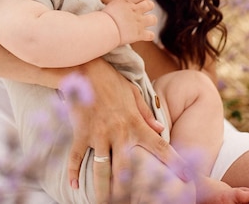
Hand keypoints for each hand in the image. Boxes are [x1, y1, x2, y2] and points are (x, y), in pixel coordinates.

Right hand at [65, 59, 188, 202]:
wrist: (85, 68)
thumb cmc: (111, 80)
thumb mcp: (133, 93)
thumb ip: (147, 114)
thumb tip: (162, 131)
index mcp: (134, 123)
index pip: (159, 146)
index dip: (173, 162)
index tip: (186, 178)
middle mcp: (118, 133)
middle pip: (126, 169)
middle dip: (130, 190)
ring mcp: (98, 134)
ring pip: (101, 169)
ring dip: (103, 189)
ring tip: (105, 203)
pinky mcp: (80, 132)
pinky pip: (75, 156)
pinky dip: (73, 171)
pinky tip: (74, 185)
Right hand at [102, 0, 155, 44]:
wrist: (104, 28)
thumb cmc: (102, 17)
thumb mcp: (110, 6)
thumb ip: (118, 4)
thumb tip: (115, 4)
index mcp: (127, 2)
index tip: (141, 0)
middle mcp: (135, 10)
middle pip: (150, 4)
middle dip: (148, 7)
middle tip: (142, 11)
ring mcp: (139, 22)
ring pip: (154, 19)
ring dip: (150, 21)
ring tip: (144, 23)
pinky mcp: (140, 34)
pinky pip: (151, 35)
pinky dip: (148, 36)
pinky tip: (144, 36)